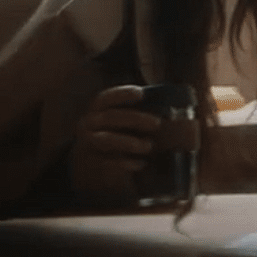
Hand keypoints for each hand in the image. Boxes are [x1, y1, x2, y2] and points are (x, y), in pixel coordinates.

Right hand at [68, 84, 161, 205]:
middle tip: (157, 123)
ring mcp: (89, 143)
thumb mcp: (120, 118)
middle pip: (111, 117)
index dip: (123, 94)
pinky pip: (109, 162)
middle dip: (135, 119)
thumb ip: (136, 111)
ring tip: (149, 146)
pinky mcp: (93, 162)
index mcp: (96, 108)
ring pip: (108, 140)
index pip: (106, 97)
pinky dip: (127, 163)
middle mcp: (89, 123)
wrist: (91, 158)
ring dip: (130, 142)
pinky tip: (141, 163)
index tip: (141, 93)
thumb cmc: (114, 131)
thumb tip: (167, 109)